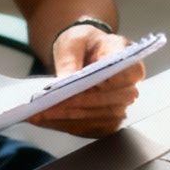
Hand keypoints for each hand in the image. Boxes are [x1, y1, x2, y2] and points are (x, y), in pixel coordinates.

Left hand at [29, 26, 143, 136]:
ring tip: (41, 115)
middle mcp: (128, 84)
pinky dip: (67, 126)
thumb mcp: (72, 41)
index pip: (128, 73)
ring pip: (100, 118)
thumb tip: (65, 80)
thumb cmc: (83, 43)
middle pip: (112, 100)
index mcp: (125, 57)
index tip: (82, 85)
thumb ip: (70, 58)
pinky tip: (46, 120)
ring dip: (70, 119)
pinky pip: (91, 128)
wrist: (83, 53)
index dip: (108, 82)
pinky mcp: (108, 120)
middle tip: (49, 106)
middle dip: (79, 105)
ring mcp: (120, 105)